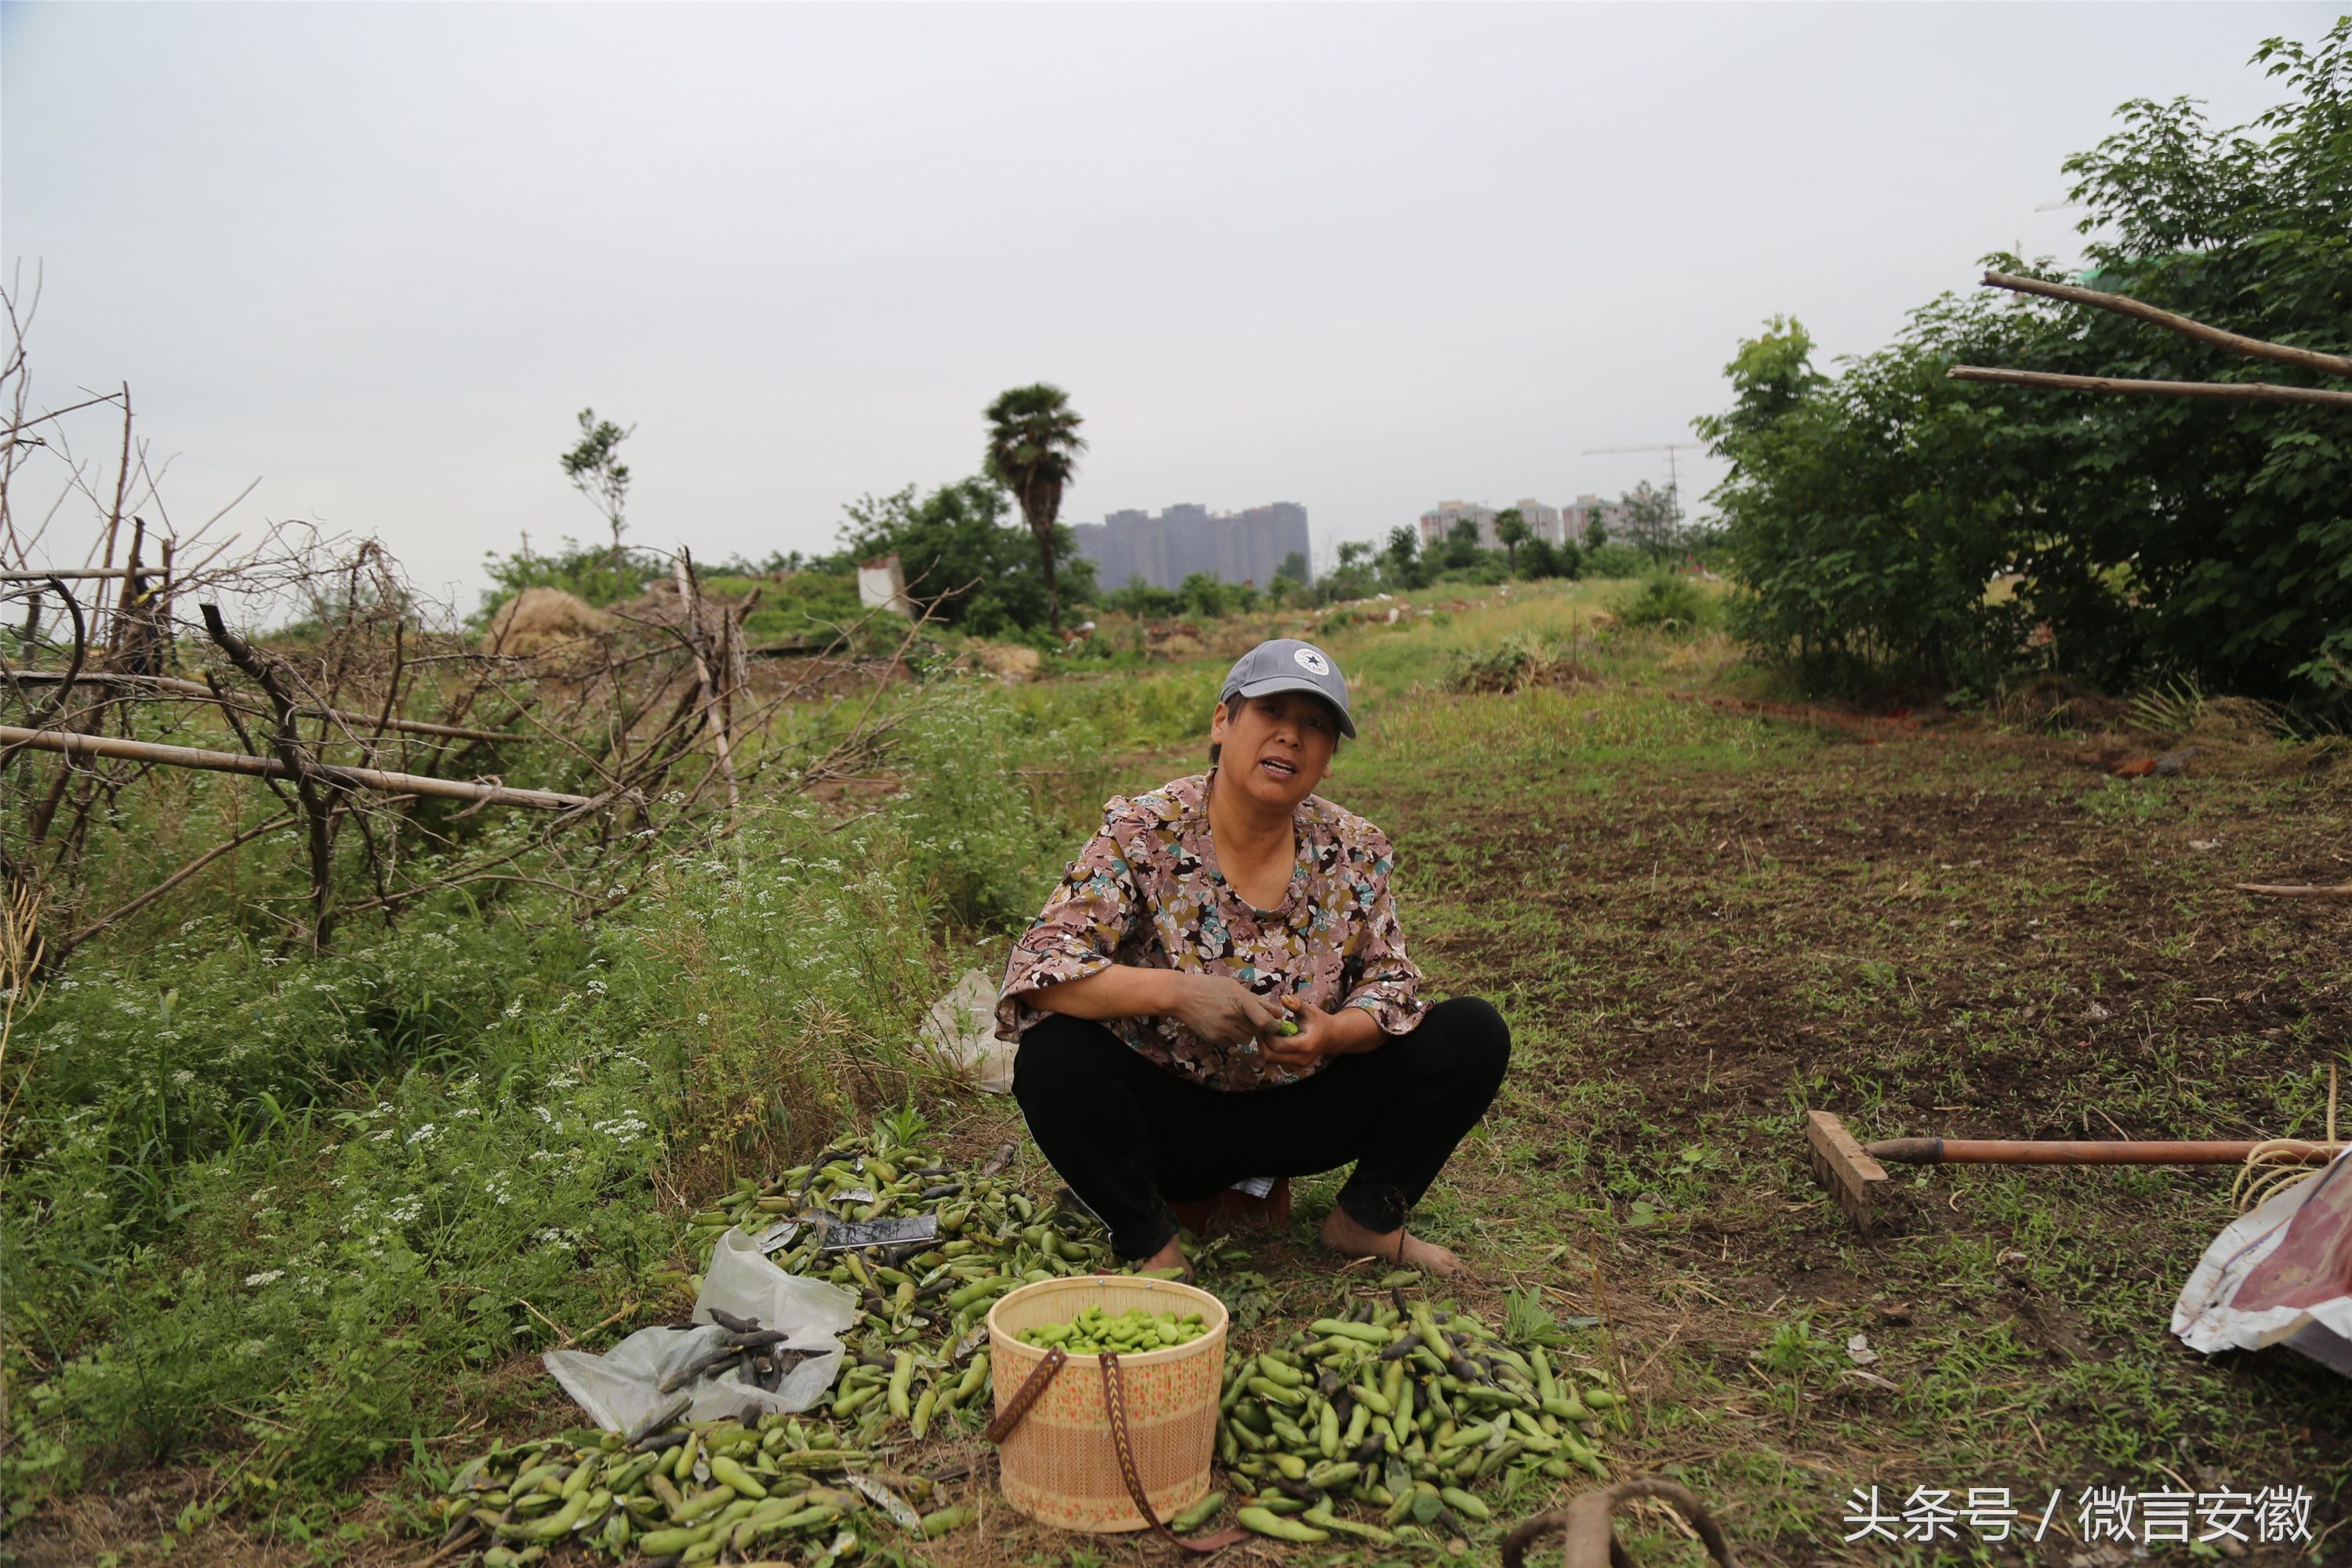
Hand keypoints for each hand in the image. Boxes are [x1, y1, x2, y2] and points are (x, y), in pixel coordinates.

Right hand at [1163, 973, 1288, 1047]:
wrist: (1182, 995)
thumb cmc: (1210, 987)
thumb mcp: (1234, 987)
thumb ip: (1257, 1001)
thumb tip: (1278, 1013)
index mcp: (1241, 1000)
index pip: (1265, 1021)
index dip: (1273, 1026)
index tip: (1273, 1024)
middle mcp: (1233, 1017)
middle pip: (1257, 1031)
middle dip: (1256, 1026)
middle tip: (1247, 1017)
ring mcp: (1222, 1030)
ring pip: (1246, 1039)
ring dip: (1245, 1032)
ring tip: (1234, 1020)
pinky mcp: (1214, 1039)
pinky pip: (1231, 1042)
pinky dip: (1231, 1036)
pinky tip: (1221, 1024)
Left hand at [1259, 994, 1380, 1070]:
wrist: (1331, 1037)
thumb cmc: (1319, 1021)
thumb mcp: (1309, 1010)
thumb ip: (1296, 1004)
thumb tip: (1283, 998)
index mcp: (1305, 1045)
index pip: (1278, 1045)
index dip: (1267, 1035)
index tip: (1263, 1023)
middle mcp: (1301, 1059)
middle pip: (1271, 1056)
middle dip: (1262, 1042)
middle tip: (1260, 1029)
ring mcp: (1298, 1066)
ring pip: (1271, 1061)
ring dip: (1265, 1047)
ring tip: (1267, 1033)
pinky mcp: (1294, 1068)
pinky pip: (1276, 1063)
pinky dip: (1271, 1052)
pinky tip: (1273, 1041)